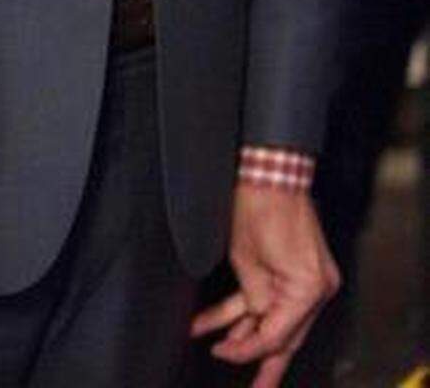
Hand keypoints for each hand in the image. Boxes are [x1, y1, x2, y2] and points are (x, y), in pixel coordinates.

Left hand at [191, 185, 339, 387]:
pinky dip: (243, 307)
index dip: (246, 349)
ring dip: (243, 331)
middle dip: (260, 360)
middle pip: (285, 335)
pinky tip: (213, 320)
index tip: (222, 352)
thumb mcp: (246, 259)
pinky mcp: (294, 269)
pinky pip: (267, 296)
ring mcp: (307, 279)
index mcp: (307, 289)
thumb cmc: (260, 203)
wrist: (269, 168)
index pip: (277, 335)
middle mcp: (315, 287)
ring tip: (218, 348)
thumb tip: (253, 323)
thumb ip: (253, 299)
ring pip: (273, 317)